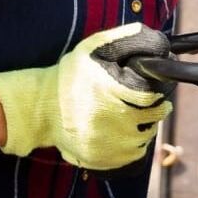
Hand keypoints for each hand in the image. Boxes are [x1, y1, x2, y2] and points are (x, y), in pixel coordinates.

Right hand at [0, 23, 173, 169]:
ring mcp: (106, 145)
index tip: (154, 91)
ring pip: (145, 137)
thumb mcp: (92, 49)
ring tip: (131, 115)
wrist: (41, 109)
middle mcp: (108, 121)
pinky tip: (122, 131)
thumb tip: (153, 37)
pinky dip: (135, 143)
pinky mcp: (103, 160)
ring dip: (145, 126)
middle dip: (154, 109)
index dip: (156, 94)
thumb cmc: (70, 77)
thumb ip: (124, 39)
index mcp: (108, 91)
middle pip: (152, 119)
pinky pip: (134, 154)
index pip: (150, 97)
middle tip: (149, 103)